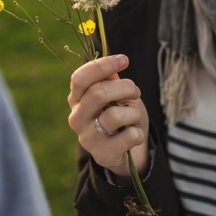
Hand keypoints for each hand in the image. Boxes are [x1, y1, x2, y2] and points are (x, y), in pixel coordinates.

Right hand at [68, 55, 149, 181]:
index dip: (102, 66)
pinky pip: (129, 136)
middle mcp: (77, 118)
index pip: (80, 78)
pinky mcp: (102, 155)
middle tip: (135, 92)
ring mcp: (87, 138)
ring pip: (115, 115)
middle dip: (125, 87)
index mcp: (76, 98)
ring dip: (133, 112)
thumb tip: (114, 66)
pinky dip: (138, 132)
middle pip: (98, 93)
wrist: (125, 151)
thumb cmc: (119, 114)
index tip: (124, 60)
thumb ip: (110, 80)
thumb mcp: (115, 94)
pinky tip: (134, 134)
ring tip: (134, 116)